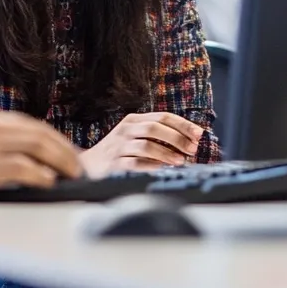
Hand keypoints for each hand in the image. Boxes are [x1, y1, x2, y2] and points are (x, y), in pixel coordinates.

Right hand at [0, 110, 82, 200]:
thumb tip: (25, 158)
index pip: (31, 124)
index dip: (55, 139)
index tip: (68, 152)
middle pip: (40, 133)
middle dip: (64, 149)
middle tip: (78, 165)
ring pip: (38, 146)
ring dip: (60, 161)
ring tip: (72, 174)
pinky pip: (23, 168)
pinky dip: (40, 175)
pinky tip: (49, 183)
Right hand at [81, 112, 204, 177]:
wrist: (87, 165)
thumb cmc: (117, 152)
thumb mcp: (133, 136)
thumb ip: (155, 135)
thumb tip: (188, 140)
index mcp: (133, 120)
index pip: (162, 116)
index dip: (182, 124)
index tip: (199, 134)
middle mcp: (125, 130)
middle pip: (155, 128)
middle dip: (177, 138)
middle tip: (192, 148)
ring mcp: (119, 147)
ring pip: (146, 145)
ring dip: (167, 153)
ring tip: (181, 161)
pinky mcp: (114, 164)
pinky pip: (136, 164)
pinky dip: (152, 167)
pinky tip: (163, 170)